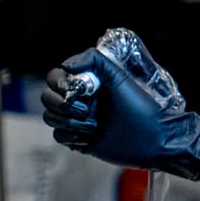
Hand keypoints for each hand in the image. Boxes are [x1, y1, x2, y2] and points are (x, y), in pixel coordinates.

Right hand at [39, 29, 199, 180]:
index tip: (71, 88)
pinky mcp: (79, 140)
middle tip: (87, 110)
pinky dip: (70, 135)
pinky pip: (59, 135)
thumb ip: (95, 60)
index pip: (55, 77)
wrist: (151, 139)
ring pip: (51, 117)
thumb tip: (66, 66)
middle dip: (63, 104)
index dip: (58, 82)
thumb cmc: (139, 107)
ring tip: (93, 125)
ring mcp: (78, 120)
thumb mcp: (119, 77)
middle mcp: (80, 100)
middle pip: (47, 98)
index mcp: (87, 83)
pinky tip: (89, 137)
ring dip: (69, 120)